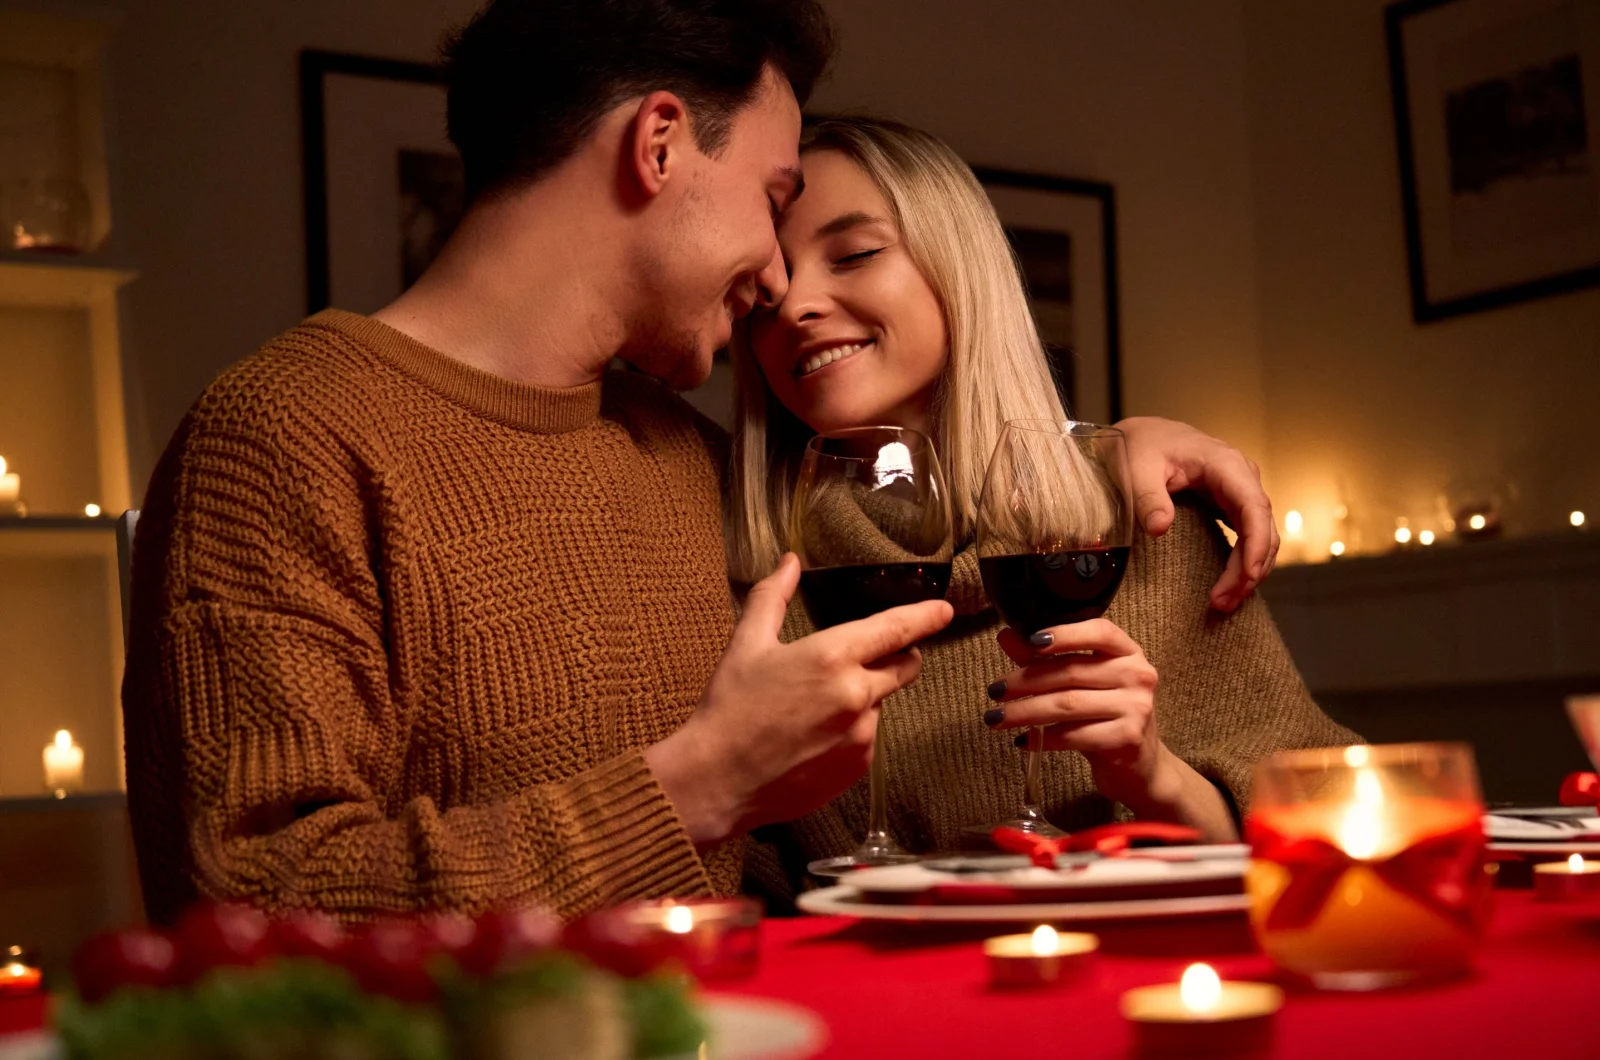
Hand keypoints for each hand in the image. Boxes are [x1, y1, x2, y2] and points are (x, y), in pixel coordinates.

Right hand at [646, 554, 953, 846]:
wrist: (717, 779)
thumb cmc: (730, 707)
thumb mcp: (747, 643)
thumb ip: (773, 596)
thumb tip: (790, 561)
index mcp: (832, 656)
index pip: (896, 629)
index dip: (924, 617)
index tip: (944, 611)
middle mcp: (857, 694)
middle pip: (904, 667)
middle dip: (896, 658)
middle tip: (862, 661)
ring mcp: (862, 734)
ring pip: (878, 704)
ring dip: (861, 699)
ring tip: (810, 711)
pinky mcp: (859, 766)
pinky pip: (866, 738)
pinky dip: (849, 732)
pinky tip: (811, 739)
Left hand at [982, 621, 1169, 807]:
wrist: (1139, 766)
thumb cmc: (1105, 717)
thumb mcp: (1080, 684)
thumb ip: (1045, 658)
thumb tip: (1006, 635)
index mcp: (1128, 653)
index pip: (1099, 632)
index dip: (1065, 634)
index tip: (1030, 640)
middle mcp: (1138, 675)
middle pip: (1071, 671)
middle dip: (1025, 681)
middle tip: (995, 691)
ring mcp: (1136, 707)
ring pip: (1067, 704)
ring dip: (1024, 711)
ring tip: (996, 718)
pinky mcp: (1127, 739)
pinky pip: (1074, 735)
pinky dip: (1043, 739)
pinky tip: (1023, 741)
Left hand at [1113, 416, 1277, 612]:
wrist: (1141, 436)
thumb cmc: (1141, 446)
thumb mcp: (1137, 468)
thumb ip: (1148, 496)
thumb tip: (1160, 527)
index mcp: (1225, 464)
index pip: (1254, 507)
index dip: (1256, 544)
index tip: (1248, 576)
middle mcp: (1241, 478)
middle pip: (1263, 529)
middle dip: (1250, 569)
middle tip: (1223, 602)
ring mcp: (1239, 492)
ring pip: (1260, 537)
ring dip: (1248, 572)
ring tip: (1224, 602)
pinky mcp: (1230, 505)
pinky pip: (1248, 537)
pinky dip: (1242, 563)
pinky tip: (1229, 587)